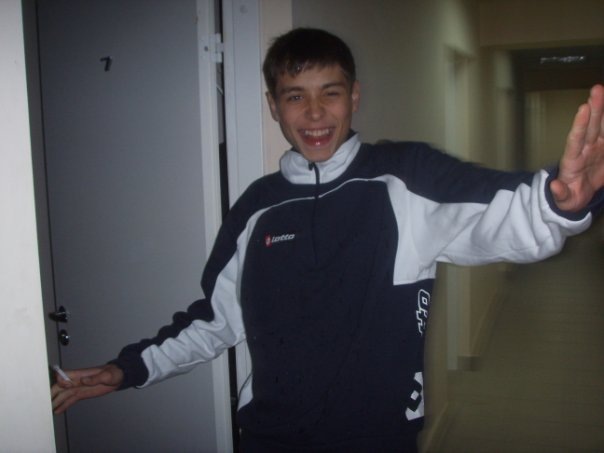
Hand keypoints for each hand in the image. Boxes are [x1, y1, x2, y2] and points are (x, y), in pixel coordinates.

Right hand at [51, 364, 123, 413]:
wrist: (118, 378)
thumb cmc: (113, 373)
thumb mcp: (107, 375)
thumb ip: (96, 378)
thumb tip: (83, 380)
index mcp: (81, 374)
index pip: (65, 374)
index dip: (62, 380)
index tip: (65, 386)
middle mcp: (76, 380)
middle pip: (60, 386)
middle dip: (52, 393)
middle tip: (46, 402)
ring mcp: (78, 388)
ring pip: (63, 394)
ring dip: (55, 401)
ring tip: (48, 410)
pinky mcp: (81, 394)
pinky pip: (69, 400)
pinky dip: (63, 405)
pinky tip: (57, 411)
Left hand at [551, 84, 603, 211]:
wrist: (577, 196)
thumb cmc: (568, 196)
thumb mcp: (563, 200)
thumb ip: (559, 193)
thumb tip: (554, 186)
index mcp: (572, 161)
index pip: (575, 140)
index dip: (579, 125)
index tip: (583, 109)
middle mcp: (584, 150)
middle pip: (589, 127)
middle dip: (594, 108)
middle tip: (597, 90)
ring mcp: (595, 148)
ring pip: (601, 126)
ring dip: (602, 109)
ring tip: (601, 90)